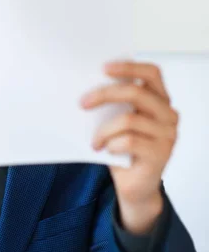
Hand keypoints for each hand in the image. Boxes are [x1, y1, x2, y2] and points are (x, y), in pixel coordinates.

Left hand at [81, 61, 178, 233]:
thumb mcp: (116, 121)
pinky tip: (105, 151)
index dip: (129, 67)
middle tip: (82, 103)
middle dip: (104, 95)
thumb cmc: (122, 148)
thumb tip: (84, 90)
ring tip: (94, 141)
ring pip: (128, 119)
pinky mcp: (161, 154)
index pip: (151, 73)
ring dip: (103, 130)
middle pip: (136, 92)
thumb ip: (112, 105)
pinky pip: (129, 141)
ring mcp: (167, 134)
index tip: (103, 68)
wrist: (133, 184)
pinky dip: (111, 145)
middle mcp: (168, 114)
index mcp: (159, 99)